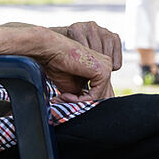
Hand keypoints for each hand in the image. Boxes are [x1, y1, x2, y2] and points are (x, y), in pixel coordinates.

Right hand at [4, 21, 119, 101]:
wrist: (50, 49)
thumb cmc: (58, 65)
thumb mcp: (74, 86)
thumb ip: (86, 96)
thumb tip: (92, 108)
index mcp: (102, 68)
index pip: (102, 94)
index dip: (84, 102)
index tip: (64, 99)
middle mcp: (108, 66)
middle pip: (103, 97)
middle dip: (82, 104)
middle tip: (62, 100)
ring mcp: (107, 67)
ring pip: (100, 97)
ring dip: (79, 103)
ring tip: (62, 97)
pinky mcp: (103, 70)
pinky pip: (96, 95)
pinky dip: (80, 100)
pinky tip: (66, 95)